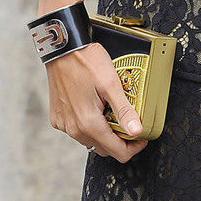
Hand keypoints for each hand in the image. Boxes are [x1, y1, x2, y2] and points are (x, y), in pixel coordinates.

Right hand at [46, 43, 147, 161]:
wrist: (62, 49)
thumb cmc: (86, 62)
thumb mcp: (111, 84)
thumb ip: (124, 110)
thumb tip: (137, 131)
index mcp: (88, 123)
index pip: (117, 152)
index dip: (134, 147)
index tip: (142, 136)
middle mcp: (73, 129)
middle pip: (104, 148)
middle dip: (120, 141)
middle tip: (130, 122)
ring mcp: (63, 124)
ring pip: (90, 141)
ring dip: (105, 133)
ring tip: (113, 113)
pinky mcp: (57, 118)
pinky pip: (77, 131)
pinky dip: (89, 126)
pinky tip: (96, 109)